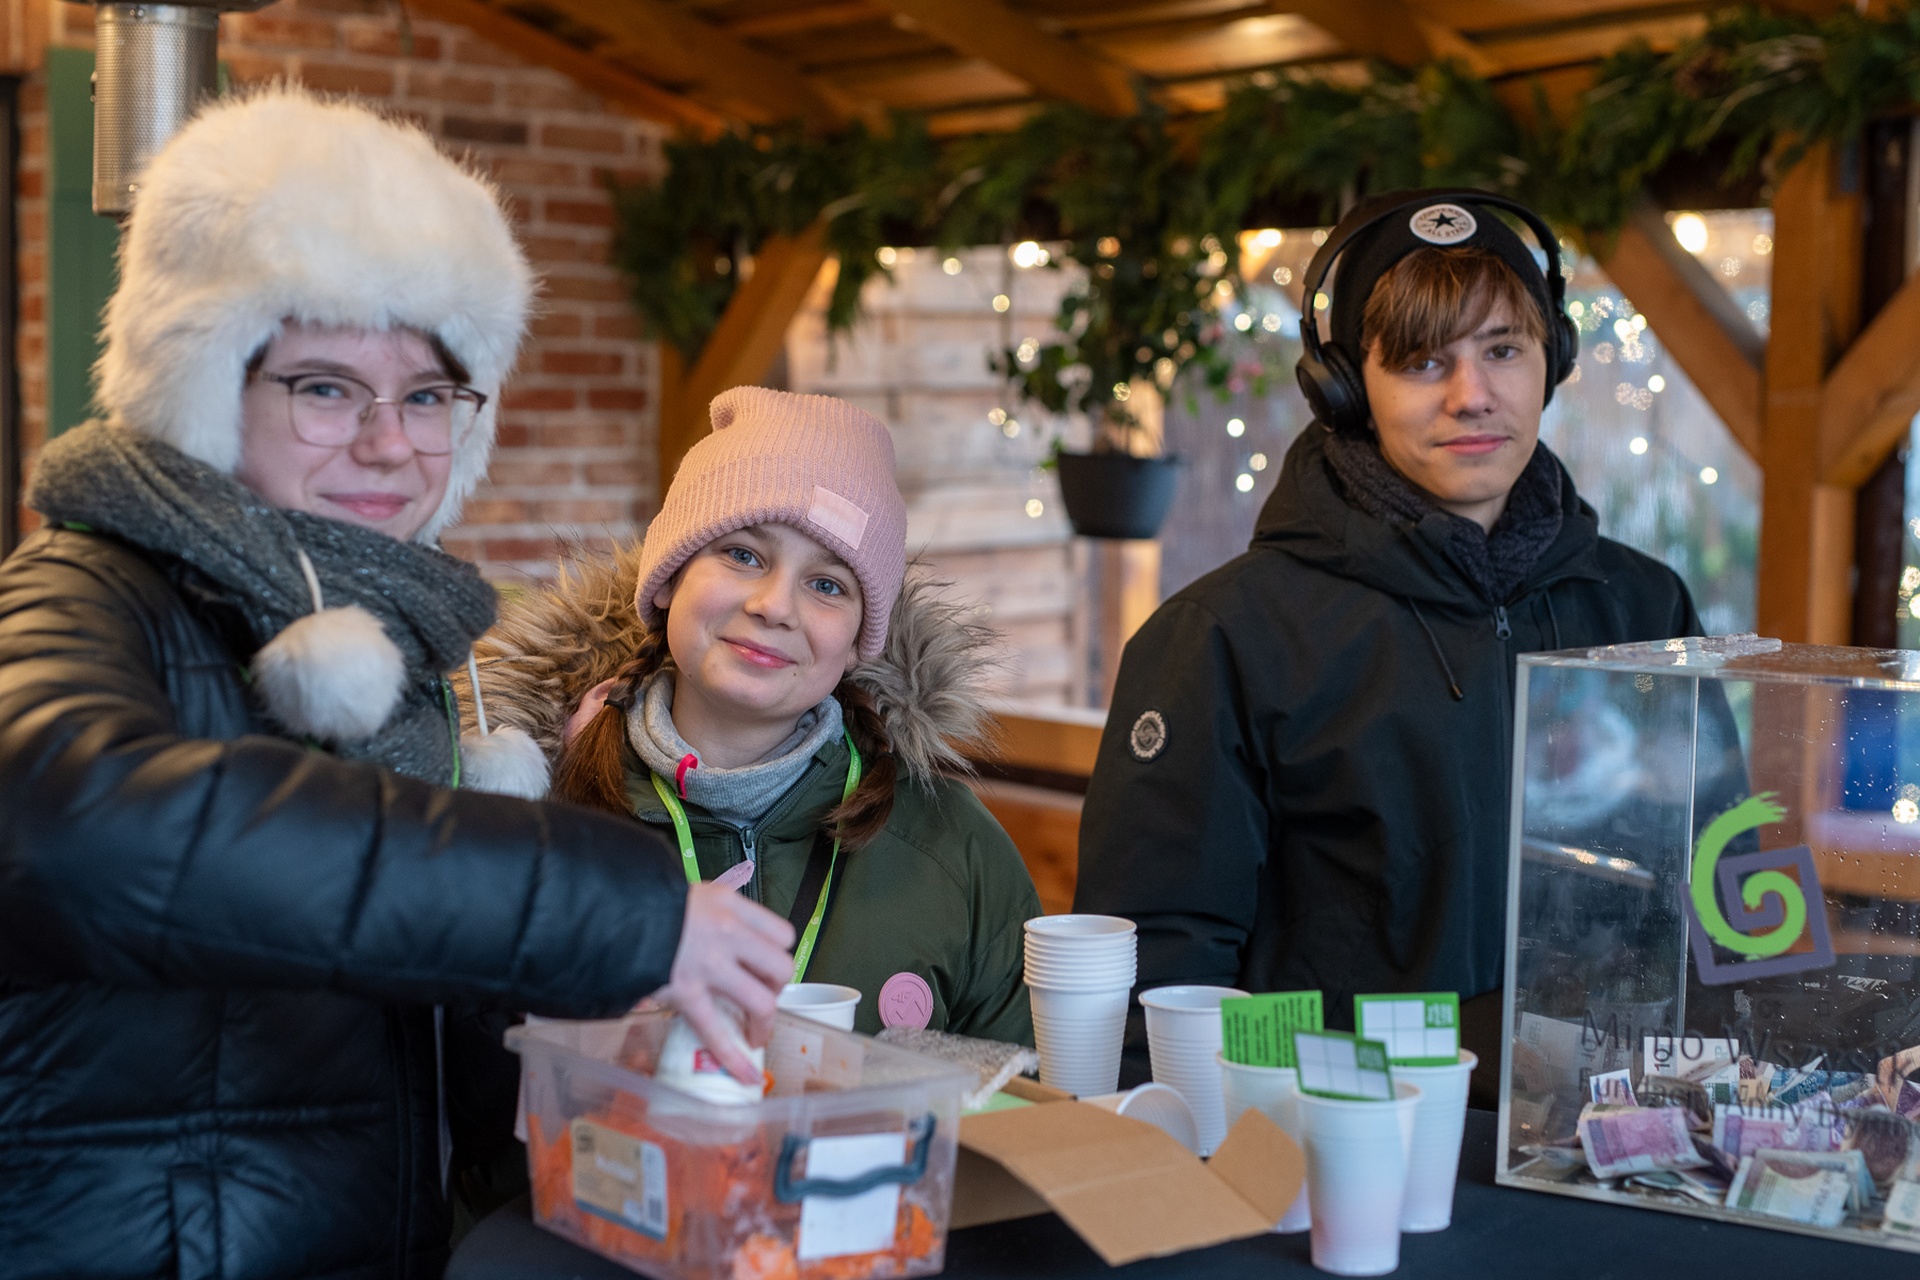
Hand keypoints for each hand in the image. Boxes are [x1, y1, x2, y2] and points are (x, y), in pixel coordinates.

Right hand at [656, 882, 794, 1082]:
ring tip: (755, 1036)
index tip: (768, 969)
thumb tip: (723, 944)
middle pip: (779, 967)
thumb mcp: (690, 897)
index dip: (779, 955)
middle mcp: (727, 932)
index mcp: (730, 905)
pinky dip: (733, 1057)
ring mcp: (708, 964)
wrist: (608, 912)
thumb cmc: (646, 904)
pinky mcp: (685, 992)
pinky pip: (716, 1031)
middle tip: (762, 997)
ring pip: (761, 1002)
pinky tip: (745, 1073)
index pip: (781, 934)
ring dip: (764, 1024)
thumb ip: (714, 918)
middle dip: (776, 989)